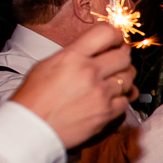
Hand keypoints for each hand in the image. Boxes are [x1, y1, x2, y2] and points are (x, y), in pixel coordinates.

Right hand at [11, 24, 135, 148]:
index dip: (115, 35)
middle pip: (124, 56)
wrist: (32, 129)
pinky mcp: (107, 113)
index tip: (115, 41)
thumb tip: (99, 48)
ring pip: (129, 78)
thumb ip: (75, 54)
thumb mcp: (47, 65)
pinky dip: (122, 97)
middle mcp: (89, 73)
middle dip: (122, 56)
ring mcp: (101, 94)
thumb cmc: (34, 98)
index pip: (106, 33)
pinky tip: (113, 97)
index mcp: (72, 57)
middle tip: (117, 60)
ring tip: (113, 79)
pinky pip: (127, 100)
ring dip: (124, 77)